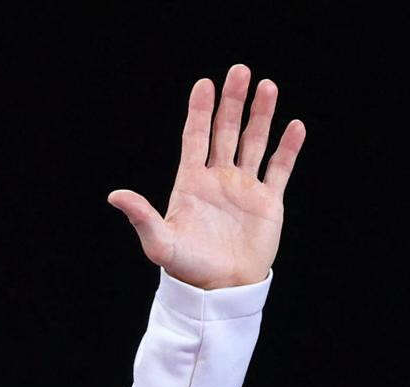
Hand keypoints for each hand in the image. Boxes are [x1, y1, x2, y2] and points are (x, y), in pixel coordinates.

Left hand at [109, 66, 303, 289]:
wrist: (221, 291)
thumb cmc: (187, 269)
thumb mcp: (161, 243)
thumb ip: (142, 217)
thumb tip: (116, 195)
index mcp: (191, 183)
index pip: (195, 138)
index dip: (200, 111)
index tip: (204, 84)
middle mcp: (218, 179)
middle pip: (226, 131)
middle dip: (232, 102)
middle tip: (239, 71)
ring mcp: (243, 188)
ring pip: (254, 142)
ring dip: (261, 115)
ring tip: (267, 87)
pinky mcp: (267, 202)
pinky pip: (279, 169)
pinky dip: (287, 148)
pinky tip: (293, 126)